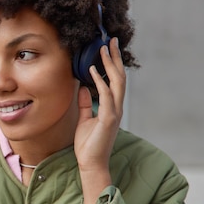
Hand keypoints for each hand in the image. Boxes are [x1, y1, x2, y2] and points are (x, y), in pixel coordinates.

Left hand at [75, 37, 124, 203]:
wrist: (90, 163)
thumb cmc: (87, 144)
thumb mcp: (84, 119)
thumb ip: (86, 104)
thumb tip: (84, 88)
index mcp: (112, 106)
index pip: (115, 80)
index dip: (112, 63)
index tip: (107, 48)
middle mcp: (116, 107)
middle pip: (119, 77)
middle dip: (114, 58)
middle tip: (110, 40)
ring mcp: (114, 113)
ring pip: (116, 83)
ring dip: (109, 65)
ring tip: (102, 50)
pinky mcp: (108, 120)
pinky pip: (106, 97)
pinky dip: (100, 82)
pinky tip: (92, 71)